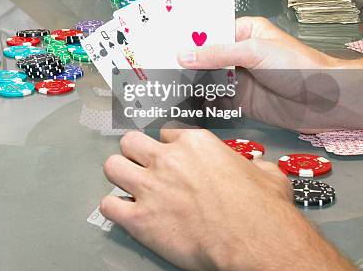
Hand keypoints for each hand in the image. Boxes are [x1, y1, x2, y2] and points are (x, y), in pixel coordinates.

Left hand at [100, 130, 298, 269]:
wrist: (256, 243)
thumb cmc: (264, 212)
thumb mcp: (268, 175)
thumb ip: (256, 165)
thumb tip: (260, 167)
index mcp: (195, 144)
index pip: (166, 133)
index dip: (167, 147)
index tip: (170, 157)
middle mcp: (168, 160)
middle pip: (130, 142)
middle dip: (134, 153)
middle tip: (141, 166)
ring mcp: (151, 187)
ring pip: (112, 166)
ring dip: (118, 175)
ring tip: (127, 185)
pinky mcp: (140, 219)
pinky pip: (109, 205)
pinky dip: (113, 209)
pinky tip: (123, 213)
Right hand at [177, 17, 362, 132]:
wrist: (327, 101)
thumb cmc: (298, 66)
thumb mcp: (254, 51)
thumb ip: (217, 54)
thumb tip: (183, 55)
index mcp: (242, 32)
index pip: (207, 33)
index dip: (185, 39)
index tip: (160, 45)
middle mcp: (237, 54)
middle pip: (202, 58)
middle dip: (182, 64)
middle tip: (155, 69)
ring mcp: (237, 79)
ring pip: (206, 81)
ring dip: (188, 85)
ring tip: (162, 88)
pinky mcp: (240, 102)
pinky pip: (214, 102)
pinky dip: (200, 104)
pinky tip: (182, 106)